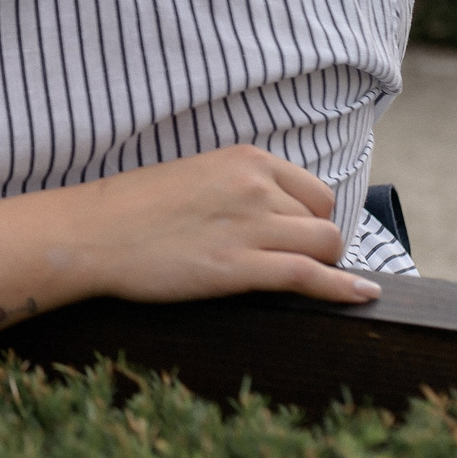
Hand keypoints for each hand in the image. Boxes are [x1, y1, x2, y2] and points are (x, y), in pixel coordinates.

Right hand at [62, 145, 381, 305]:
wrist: (92, 233)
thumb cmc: (135, 209)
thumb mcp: (196, 176)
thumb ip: (240, 187)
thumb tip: (276, 215)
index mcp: (245, 159)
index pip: (314, 191)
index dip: (313, 221)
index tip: (301, 241)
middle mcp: (254, 186)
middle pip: (323, 220)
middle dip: (319, 246)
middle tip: (293, 265)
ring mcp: (248, 226)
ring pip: (325, 246)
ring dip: (325, 267)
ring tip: (307, 282)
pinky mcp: (238, 268)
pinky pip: (310, 276)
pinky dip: (343, 289)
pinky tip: (364, 298)